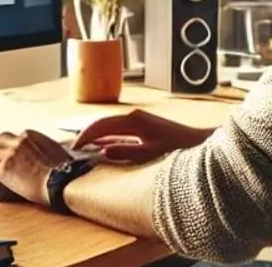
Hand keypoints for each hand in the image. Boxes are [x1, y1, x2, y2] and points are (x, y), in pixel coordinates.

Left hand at [0, 129, 71, 205]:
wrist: (63, 184)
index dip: (6, 148)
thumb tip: (48, 156)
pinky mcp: (3, 169)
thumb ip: (46, 150)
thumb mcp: (57, 153)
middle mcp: (19, 140)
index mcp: (31, 135)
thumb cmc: (65, 173)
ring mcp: (10, 154)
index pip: (12, 137)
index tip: (6, 156)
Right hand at [71, 110, 213, 163]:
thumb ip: (126, 152)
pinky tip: (101, 147)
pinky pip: (118, 130)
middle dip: (86, 134)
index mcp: (133, 120)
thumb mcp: (150, 153)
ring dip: (95, 136)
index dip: (85, 136)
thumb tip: (104, 151)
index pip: (101, 126)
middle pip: (102, 123)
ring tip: (82, 148)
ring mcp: (138, 120)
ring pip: (109, 126)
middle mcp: (134, 117)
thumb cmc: (178, 148)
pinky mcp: (142, 126)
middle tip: (72, 149)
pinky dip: (107, 137)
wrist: (198, 143)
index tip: (74, 148)